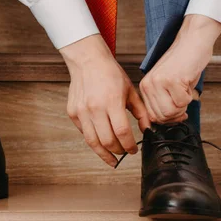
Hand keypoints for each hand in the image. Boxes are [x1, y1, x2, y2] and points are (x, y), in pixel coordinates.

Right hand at [60, 34, 150, 166]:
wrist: (88, 62)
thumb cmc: (110, 74)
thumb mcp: (130, 91)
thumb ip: (141, 112)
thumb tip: (148, 130)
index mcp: (111, 102)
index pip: (122, 132)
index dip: (129, 146)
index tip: (134, 150)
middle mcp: (94, 108)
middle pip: (107, 141)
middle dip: (118, 151)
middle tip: (124, 153)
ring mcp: (81, 112)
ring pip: (92, 141)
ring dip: (103, 153)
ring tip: (111, 158)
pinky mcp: (72, 113)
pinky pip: (84, 132)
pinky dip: (93, 140)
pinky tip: (100, 142)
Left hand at [140, 15, 220, 123]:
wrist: (192, 41)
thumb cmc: (184, 62)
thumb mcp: (167, 83)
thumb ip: (163, 100)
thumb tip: (168, 121)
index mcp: (145, 86)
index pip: (152, 116)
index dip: (168, 119)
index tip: (178, 114)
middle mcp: (149, 85)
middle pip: (162, 116)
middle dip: (177, 114)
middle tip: (185, 102)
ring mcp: (159, 82)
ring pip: (171, 112)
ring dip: (183, 106)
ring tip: (186, 91)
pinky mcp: (172, 80)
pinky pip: (183, 102)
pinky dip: (190, 97)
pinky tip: (188, 84)